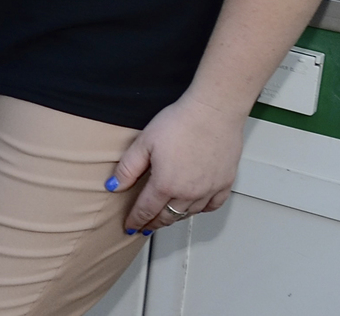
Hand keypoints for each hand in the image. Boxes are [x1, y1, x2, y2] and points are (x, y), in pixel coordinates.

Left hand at [108, 94, 246, 233]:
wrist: (213, 112)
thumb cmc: (180, 123)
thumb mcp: (143, 143)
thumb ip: (128, 168)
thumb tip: (114, 186)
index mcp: (166, 185)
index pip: (146, 210)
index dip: (136, 220)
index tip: (130, 227)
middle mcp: (189, 193)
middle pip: (168, 216)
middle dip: (154, 223)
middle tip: (145, 226)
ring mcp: (209, 190)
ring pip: (189, 213)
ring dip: (175, 217)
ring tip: (165, 217)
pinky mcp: (225, 183)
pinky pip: (212, 206)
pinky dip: (201, 210)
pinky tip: (195, 207)